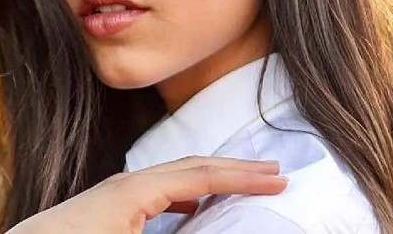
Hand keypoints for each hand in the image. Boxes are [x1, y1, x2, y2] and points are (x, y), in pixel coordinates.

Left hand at [7, 156, 286, 233]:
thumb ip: (182, 232)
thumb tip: (214, 226)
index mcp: (137, 190)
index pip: (204, 174)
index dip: (244, 177)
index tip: (279, 179)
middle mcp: (130, 182)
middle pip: (195, 165)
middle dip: (236, 168)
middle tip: (275, 170)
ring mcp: (120, 192)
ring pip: (179, 176)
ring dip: (214, 178)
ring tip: (244, 182)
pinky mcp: (113, 206)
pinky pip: (162, 190)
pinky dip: (189, 192)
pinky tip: (196, 206)